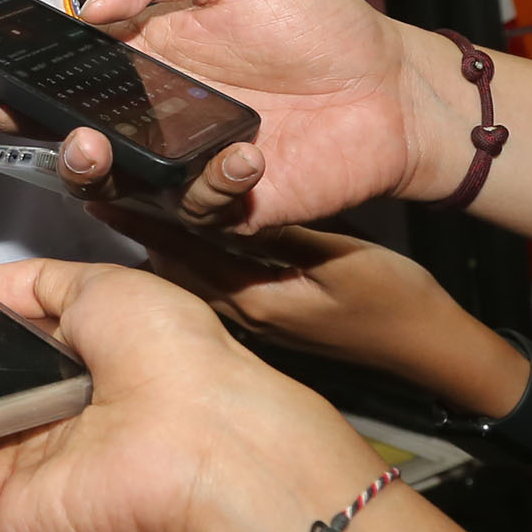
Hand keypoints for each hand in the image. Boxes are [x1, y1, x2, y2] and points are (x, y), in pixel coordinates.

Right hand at [0, 0, 462, 230]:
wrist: (390, 84)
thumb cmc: (317, 22)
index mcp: (135, 54)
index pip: (51, 65)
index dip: (2, 69)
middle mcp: (144, 114)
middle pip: (53, 127)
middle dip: (8, 120)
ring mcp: (176, 163)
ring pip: (105, 180)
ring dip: (87, 164)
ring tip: (94, 142)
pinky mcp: (220, 204)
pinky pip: (191, 207)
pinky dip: (210, 184)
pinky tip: (244, 153)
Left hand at [128, 213, 524, 413]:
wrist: (432, 349)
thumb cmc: (398, 302)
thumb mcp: (345, 257)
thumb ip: (286, 235)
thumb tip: (231, 208)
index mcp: (255, 297)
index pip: (181, 252)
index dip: (141, 216)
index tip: (103, 184)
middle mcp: (242, 311)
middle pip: (171, 265)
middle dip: (136, 226)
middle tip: (99, 182)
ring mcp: (252, 317)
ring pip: (187, 273)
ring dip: (158, 238)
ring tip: (125, 196)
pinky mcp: (266, 315)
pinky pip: (212, 280)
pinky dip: (189, 251)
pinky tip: (180, 225)